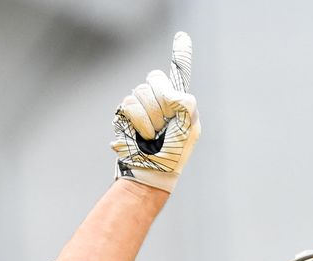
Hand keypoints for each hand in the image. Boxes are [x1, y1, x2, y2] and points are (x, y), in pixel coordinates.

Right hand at [111, 31, 199, 192]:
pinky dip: (138, 123)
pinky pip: (128, 105)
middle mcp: (159, 101)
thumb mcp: (189, 129)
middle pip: (154, 80)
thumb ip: (186, 103)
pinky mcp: (123, 116)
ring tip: (153, 137)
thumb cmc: (173, 155)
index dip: (180, 53)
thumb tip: (172, 93)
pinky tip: (141, 137)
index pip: (176, 72)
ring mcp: (140, 107)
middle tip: (165, 128)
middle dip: (161, 105)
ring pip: (139, 93)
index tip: (182, 35)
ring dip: (149, 119)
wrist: (152, 173)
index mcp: (178, 101)